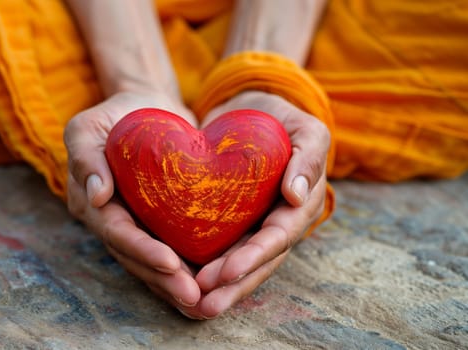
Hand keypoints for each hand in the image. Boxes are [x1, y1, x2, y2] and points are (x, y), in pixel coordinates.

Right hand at [64, 92, 202, 308]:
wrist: (146, 106)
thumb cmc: (116, 114)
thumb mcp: (88, 127)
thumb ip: (86, 157)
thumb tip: (96, 194)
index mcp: (90, 203)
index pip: (116, 233)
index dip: (142, 251)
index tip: (170, 264)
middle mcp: (111, 220)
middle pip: (136, 257)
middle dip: (163, 280)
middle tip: (194, 297)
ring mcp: (136, 223)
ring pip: (153, 261)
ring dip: (176, 283)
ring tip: (204, 302)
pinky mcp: (159, 221)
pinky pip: (171, 247)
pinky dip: (186, 268)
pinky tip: (210, 283)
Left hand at [177, 90, 329, 318]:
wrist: (250, 111)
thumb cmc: (281, 117)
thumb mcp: (306, 129)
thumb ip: (309, 158)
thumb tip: (296, 196)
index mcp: (300, 205)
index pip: (278, 237)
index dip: (253, 258)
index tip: (225, 273)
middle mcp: (279, 222)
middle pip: (259, 262)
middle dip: (233, 285)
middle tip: (203, 304)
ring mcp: (255, 224)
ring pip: (240, 262)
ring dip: (220, 287)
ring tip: (193, 305)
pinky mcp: (233, 220)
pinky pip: (222, 247)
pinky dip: (208, 266)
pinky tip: (186, 281)